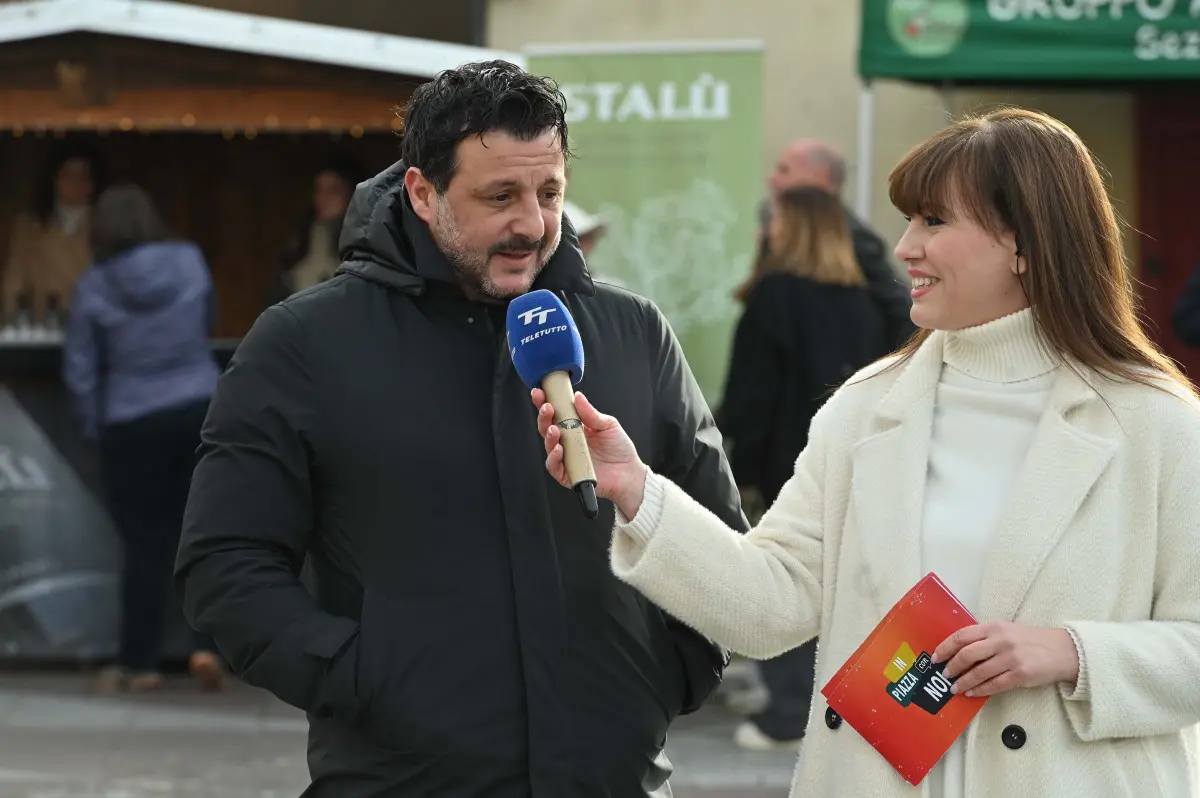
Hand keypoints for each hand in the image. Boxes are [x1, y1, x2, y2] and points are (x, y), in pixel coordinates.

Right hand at [532, 388, 647, 517]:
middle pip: (547, 428)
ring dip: (548, 436)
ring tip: (554, 429)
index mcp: (574, 426)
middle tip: (547, 408)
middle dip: (543, 416)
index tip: (540, 391)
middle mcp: (566, 441)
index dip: (545, 402)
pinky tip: (559, 449)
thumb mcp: (608, 425)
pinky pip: (554, 466)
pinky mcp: (567, 474)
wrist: (629, 472)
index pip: (556, 413)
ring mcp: (565, 457)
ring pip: (548, 446)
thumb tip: (577, 396)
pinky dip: (553, 458)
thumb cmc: (619, 448)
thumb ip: (590, 413)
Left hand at [933, 621, 1079, 697]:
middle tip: (944, 675)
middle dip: (952, 667)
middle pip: (967, 655)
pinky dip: (980, 690)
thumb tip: (957, 652)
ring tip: (955, 688)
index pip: (961, 636)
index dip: (945, 648)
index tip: (935, 657)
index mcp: (993, 627)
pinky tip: (972, 693)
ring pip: (979, 673)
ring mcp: (1011, 658)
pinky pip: (994, 685)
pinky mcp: (1020, 675)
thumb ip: (984, 637)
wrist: (1061, 650)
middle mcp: (1001, 641)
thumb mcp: (1005, 631)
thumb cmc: (1029, 640)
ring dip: (963, 682)